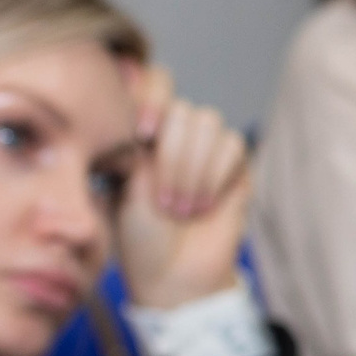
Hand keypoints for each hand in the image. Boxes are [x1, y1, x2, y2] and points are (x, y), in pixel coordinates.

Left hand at [116, 65, 252, 309]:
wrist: (172, 274)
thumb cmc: (136, 235)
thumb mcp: (119, 183)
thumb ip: (130, 139)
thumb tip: (138, 104)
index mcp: (140, 129)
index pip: (152, 81)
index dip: (151, 97)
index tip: (143, 136)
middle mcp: (175, 133)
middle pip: (182, 107)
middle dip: (172, 155)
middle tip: (163, 200)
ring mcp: (208, 150)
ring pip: (209, 123)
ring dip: (193, 169)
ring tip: (181, 208)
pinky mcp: (236, 168)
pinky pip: (233, 147)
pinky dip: (215, 177)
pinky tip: (203, 205)